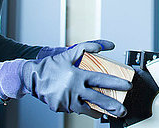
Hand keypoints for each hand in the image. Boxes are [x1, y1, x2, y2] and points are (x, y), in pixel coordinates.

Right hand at [0, 42, 130, 116]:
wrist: (31, 77)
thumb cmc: (51, 66)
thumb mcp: (69, 53)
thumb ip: (87, 47)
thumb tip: (104, 46)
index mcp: (78, 76)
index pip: (102, 80)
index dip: (116, 83)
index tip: (127, 86)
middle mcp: (74, 89)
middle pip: (98, 99)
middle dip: (113, 105)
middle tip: (123, 109)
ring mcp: (67, 100)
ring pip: (88, 109)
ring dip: (100, 111)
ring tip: (109, 113)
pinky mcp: (61, 107)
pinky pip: (75, 109)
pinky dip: (83, 109)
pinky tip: (90, 109)